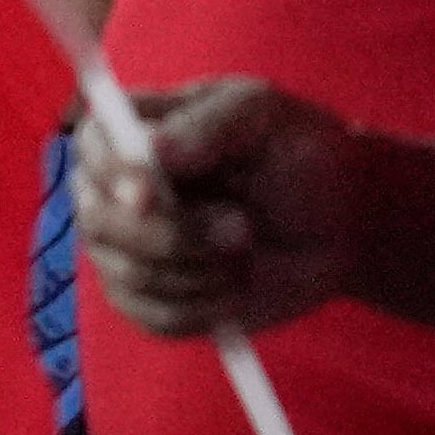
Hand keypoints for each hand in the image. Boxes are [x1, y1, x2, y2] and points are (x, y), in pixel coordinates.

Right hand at [74, 78, 372, 334]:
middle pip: (96, 219)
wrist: (344, 228)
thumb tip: (150, 151)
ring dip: (199, 273)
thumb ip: (208, 125)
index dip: (109, 172)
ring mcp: (132, 247)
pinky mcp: (156, 298)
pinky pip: (155, 318)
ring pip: (127, 275)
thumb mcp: (264, 117)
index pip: (90, 145)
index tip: (149, 195)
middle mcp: (120, 187)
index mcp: (138, 129)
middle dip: (172, 236)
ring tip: (247, 251)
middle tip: (242, 229)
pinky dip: (203, 309)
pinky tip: (236, 286)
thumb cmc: (301, 155)